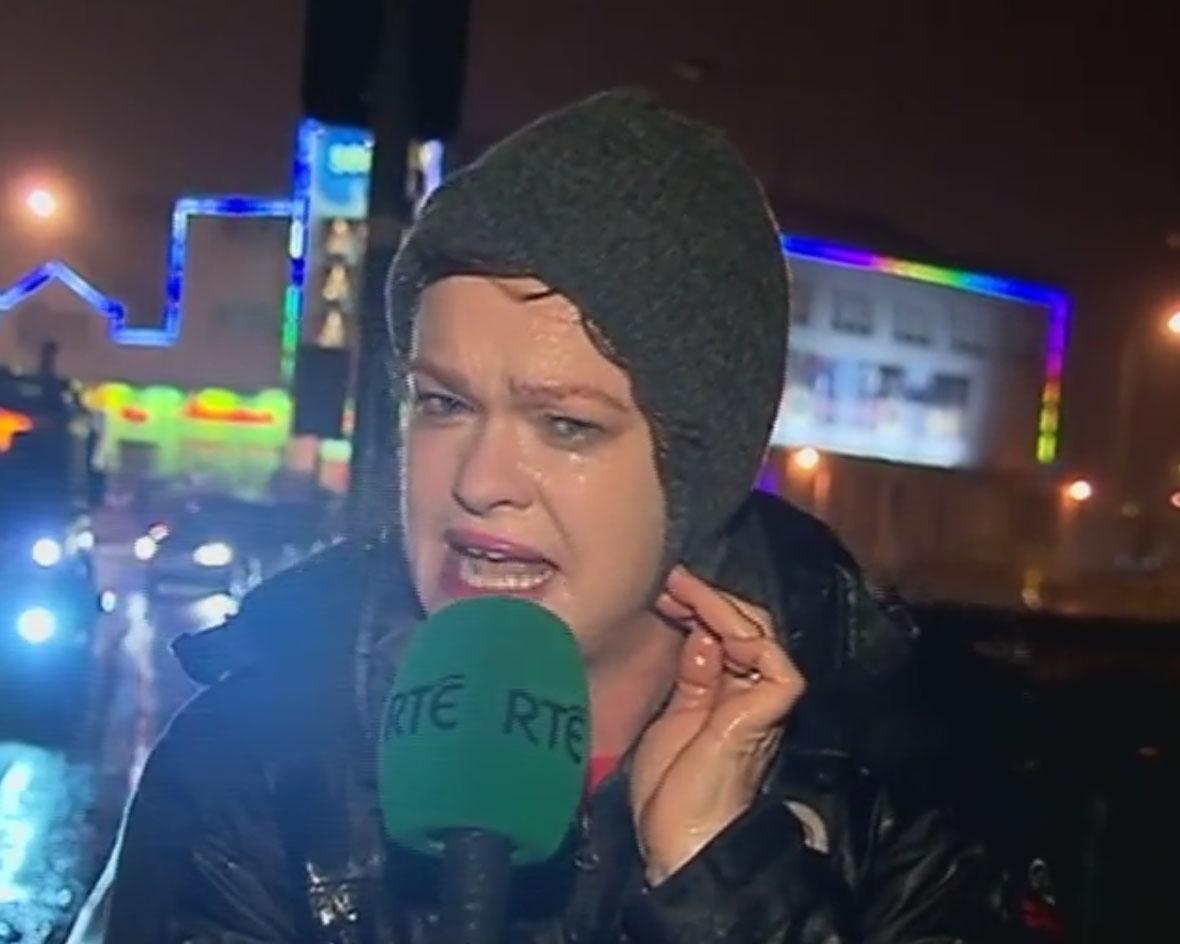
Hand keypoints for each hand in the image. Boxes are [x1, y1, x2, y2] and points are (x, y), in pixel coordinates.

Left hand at [630, 566, 805, 885]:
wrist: (683, 841)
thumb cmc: (671, 792)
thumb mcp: (675, 716)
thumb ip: (692, 675)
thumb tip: (701, 632)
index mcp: (727, 694)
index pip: (726, 634)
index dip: (699, 607)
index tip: (664, 592)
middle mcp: (750, 692)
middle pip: (747, 625)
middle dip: (708, 598)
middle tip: (672, 581)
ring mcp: (761, 701)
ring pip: (760, 632)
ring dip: (719, 605)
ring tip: (682, 589)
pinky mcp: (768, 712)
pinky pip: (774, 661)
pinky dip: (743, 635)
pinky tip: (708, 625)